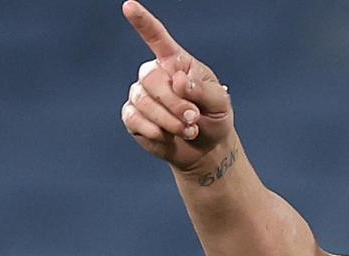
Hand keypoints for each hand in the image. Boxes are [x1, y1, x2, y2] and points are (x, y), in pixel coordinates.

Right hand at [120, 0, 233, 172]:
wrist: (207, 148)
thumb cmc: (215, 118)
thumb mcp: (220, 103)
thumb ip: (201, 89)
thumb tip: (177, 79)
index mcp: (177, 63)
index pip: (157, 38)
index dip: (143, 22)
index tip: (129, 6)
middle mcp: (155, 74)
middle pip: (152, 78)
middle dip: (175, 102)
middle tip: (194, 118)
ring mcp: (141, 94)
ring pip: (144, 101)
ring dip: (170, 120)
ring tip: (189, 130)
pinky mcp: (133, 116)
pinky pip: (134, 118)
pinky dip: (155, 130)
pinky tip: (166, 135)